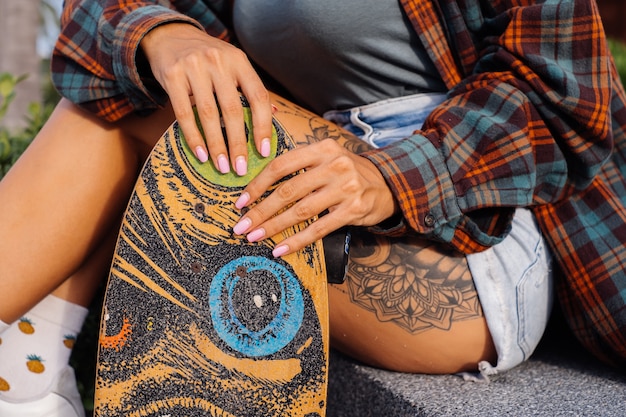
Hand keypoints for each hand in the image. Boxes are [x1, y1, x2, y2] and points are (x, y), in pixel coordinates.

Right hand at [141, 23, 272, 174]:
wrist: (169, 36)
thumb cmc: (207, 59)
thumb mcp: (232, 65)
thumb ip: (250, 89)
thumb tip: (276, 114)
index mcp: (239, 61)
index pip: (258, 97)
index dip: (263, 126)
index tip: (264, 151)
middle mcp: (219, 62)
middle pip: (233, 110)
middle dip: (238, 144)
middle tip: (241, 169)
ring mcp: (194, 67)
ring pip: (209, 114)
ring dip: (217, 145)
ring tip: (222, 167)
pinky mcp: (173, 76)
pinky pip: (184, 113)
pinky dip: (194, 137)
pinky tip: (201, 154)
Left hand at [232, 139, 398, 255]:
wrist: (387, 184)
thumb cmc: (347, 173)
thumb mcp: (326, 158)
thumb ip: (300, 166)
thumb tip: (259, 188)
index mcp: (322, 149)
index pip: (281, 166)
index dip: (258, 185)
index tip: (241, 201)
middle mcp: (334, 165)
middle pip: (288, 191)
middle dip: (260, 211)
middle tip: (241, 226)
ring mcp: (346, 188)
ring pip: (300, 211)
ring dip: (273, 227)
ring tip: (255, 238)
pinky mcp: (354, 210)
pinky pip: (319, 228)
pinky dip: (297, 241)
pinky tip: (280, 249)